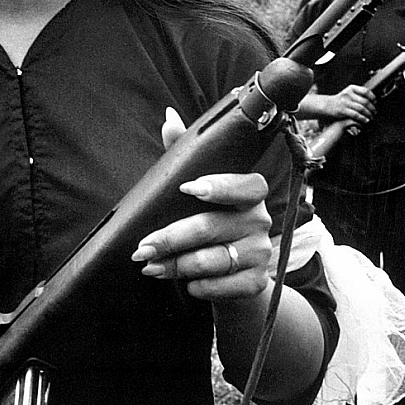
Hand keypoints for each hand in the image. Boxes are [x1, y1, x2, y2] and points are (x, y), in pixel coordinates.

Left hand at [130, 108, 271, 301]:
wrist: (236, 274)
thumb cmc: (212, 221)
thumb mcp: (199, 188)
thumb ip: (185, 153)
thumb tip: (169, 117)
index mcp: (251, 192)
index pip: (242, 185)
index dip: (217, 186)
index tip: (187, 189)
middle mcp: (261, 220)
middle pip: (212, 227)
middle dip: (171, 238)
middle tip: (142, 248)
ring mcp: (261, 253)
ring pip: (213, 260)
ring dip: (176, 265)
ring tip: (151, 266)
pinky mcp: (257, 282)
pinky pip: (222, 287)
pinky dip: (199, 287)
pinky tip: (186, 285)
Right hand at [323, 84, 375, 123]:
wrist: (327, 105)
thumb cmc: (339, 100)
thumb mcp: (348, 93)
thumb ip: (357, 94)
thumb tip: (371, 99)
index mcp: (351, 88)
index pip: (365, 91)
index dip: (372, 97)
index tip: (375, 101)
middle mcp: (348, 94)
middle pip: (365, 101)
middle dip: (372, 108)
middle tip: (374, 112)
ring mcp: (345, 102)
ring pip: (361, 109)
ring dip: (368, 114)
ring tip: (371, 117)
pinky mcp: (342, 110)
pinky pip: (355, 115)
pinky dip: (362, 118)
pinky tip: (365, 120)